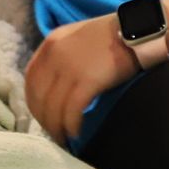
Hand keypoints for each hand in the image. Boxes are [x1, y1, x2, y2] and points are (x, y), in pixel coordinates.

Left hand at [24, 14, 139, 144]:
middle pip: (38, 96)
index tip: (42, 116)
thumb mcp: (79, 38)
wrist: (137, 29)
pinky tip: (76, 132)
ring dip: (57, 128)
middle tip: (54, 133)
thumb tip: (58, 85)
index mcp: (51, 43)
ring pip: (53, 107)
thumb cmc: (114, 34)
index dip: (33, 102)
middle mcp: (54, 55)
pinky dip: (71, 125)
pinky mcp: (87, 80)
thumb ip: (64, 56)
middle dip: (44, 120)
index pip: (30, 78)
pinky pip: (71, 110)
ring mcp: (69, 68)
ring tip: (65, 139)